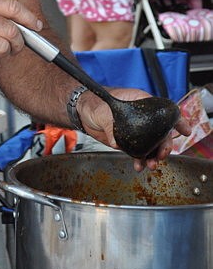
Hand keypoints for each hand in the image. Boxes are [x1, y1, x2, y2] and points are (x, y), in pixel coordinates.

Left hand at [77, 87, 191, 170]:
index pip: (164, 112)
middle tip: (161, 155)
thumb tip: (116, 142)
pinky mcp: (129, 140)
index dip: (177, 120)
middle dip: (165, 145)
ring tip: (150, 165)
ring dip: (153, 156)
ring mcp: (136, 129)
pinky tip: (139, 165)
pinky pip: (139, 151)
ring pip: (152, 144)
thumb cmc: (93, 103)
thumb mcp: (102, 111)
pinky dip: (141, 159)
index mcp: (141, 103)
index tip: (186, 130)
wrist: (82, 113)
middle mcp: (142, 117)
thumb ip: (111, 126)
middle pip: (161, 132)